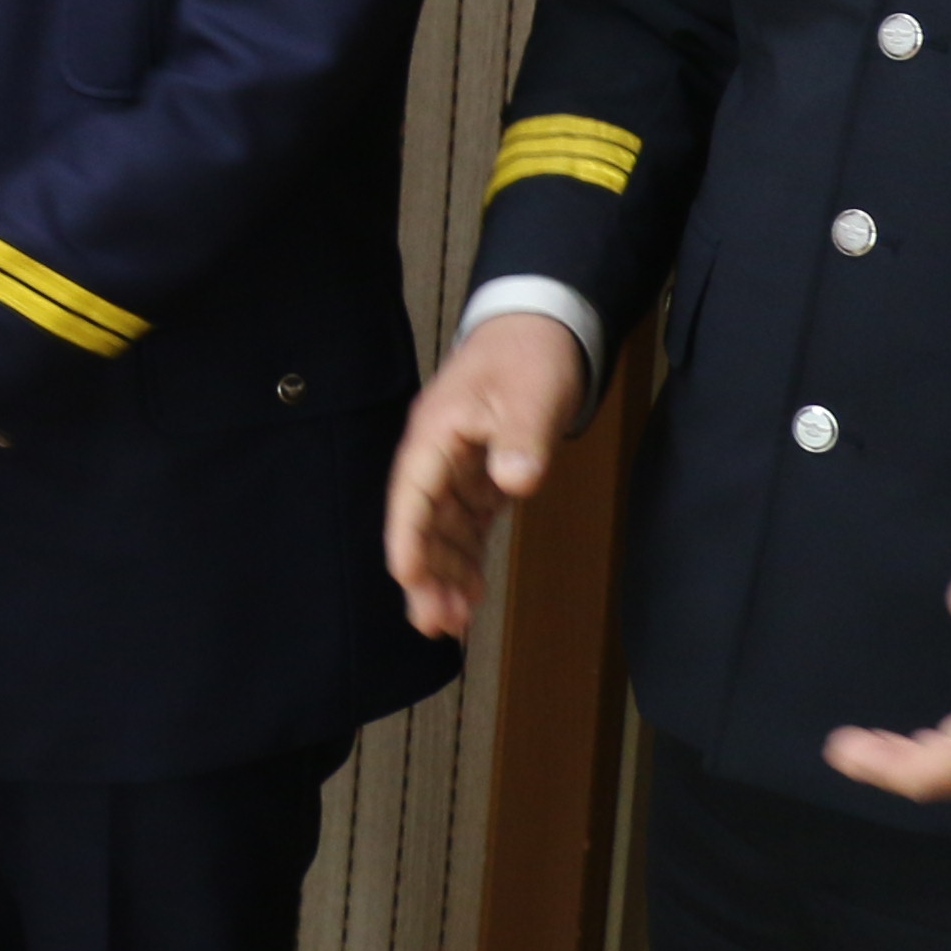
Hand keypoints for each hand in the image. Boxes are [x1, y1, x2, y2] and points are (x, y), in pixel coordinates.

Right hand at [385, 314, 590, 637]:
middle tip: (435, 622)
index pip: (413, 491)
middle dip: (426, 571)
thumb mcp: (531, 392)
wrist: (544, 328)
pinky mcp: (479, 475)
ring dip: (446, 574)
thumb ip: (521, 437)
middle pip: (422, 520)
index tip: (407, 575)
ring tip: (455, 623)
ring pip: (442, 530)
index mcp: (437, 431)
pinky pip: (466, 525)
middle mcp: (438, 453)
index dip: (408, 535)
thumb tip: (513, 482)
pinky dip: (467, 558)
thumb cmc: (530, 354)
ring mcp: (457, 466)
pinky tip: (471, 592)